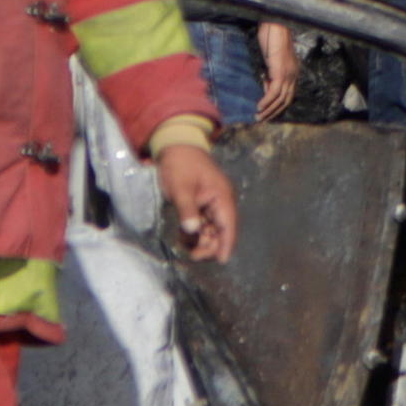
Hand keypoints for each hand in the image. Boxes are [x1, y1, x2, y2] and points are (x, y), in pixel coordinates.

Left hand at [157, 142, 239, 260]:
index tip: (222, 260)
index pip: (229, 224)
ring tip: (185, 244)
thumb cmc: (180, 165)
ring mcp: (212, 203)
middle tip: (192, 253)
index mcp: (222, 196)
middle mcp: (221, 202)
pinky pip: (203, 223)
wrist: (176, 145)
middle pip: (221, 230)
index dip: (227, 243)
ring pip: (212, 229)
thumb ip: (187, 210)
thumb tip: (192, 231)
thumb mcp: (181, 188)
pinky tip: (184, 236)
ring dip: (201, 239)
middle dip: (209, 244)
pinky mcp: (203, 203)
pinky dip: (195, 231)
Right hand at [255, 22, 299, 123]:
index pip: (289, 93)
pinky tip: (259, 106)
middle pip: (287, 99)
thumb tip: (266, 85)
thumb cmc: (272, 38)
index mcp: (293, 71)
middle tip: (262, 119)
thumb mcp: (271, 60)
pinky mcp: (280, 72)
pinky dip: (266, 101)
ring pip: (280, 99)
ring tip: (258, 117)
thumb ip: (271, 72)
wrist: (275, 25)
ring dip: (269, 110)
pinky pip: (273, 92)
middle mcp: (294, 74)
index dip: (279, 105)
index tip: (268, 111)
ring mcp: (288, 74)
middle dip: (274, 112)